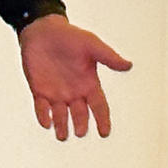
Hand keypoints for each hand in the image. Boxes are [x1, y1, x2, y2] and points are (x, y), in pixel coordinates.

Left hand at [17, 14, 130, 141]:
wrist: (43, 31)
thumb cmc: (70, 37)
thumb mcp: (92, 45)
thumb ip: (108, 57)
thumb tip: (128, 65)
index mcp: (89, 83)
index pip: (98, 105)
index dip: (102, 119)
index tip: (104, 132)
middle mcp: (74, 92)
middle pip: (79, 113)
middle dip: (80, 123)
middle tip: (80, 132)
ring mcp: (56, 93)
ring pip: (60, 115)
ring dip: (61, 125)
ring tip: (62, 135)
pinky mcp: (39, 91)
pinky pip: (41, 108)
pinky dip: (43, 115)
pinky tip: (46, 122)